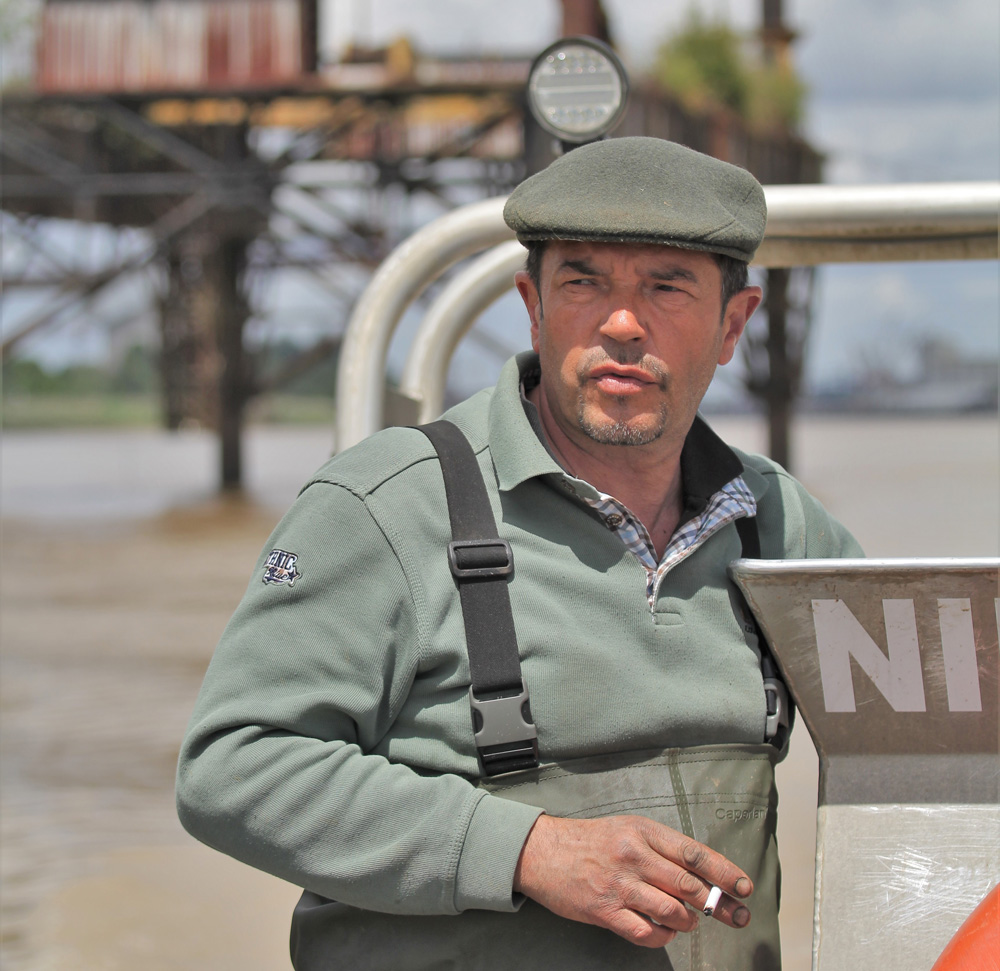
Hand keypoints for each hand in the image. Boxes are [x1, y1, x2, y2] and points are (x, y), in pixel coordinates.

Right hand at [512, 814, 752, 948]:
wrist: (544, 850)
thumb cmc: (591, 841)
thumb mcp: (628, 830)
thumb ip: (661, 850)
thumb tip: (700, 875)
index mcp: (643, 831)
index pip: (694, 852)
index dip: (724, 872)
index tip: (745, 887)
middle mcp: (634, 855)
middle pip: (689, 885)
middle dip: (718, 904)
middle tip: (737, 916)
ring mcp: (619, 884)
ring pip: (672, 911)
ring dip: (688, 922)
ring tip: (687, 921)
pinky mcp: (604, 910)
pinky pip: (645, 932)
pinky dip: (662, 936)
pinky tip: (663, 931)